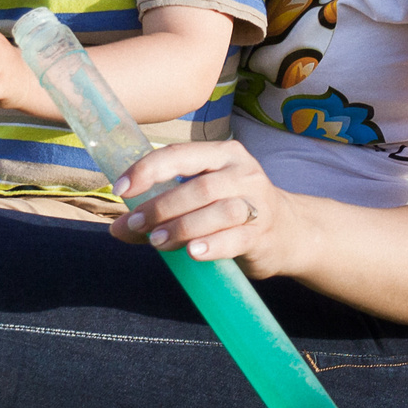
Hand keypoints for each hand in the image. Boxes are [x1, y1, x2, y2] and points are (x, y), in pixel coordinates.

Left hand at [108, 140, 294, 276]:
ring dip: (182, 226)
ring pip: (216, 210)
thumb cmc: (232, 212)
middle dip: (161, 206)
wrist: (290, 232)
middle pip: (197, 186)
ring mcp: (257, 202)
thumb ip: (159, 212)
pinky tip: (193, 252)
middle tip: (136, 225)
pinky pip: (236, 237)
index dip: (147, 170)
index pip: (179, 155)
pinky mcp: (263, 233)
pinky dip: (212, 244)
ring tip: (158, 242)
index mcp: (222, 154)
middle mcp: (242, 172)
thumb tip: (117, 229)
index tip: (121, 190)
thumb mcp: (198, 203)